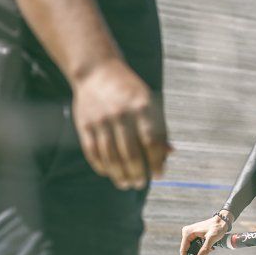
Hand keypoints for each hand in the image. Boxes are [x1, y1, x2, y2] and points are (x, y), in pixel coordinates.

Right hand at [71, 56, 171, 189]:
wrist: (97, 70)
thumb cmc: (130, 91)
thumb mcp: (150, 103)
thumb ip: (160, 128)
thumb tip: (170, 154)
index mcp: (142, 107)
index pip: (152, 142)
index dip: (156, 162)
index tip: (159, 175)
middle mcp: (121, 114)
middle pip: (131, 153)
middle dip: (137, 173)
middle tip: (140, 184)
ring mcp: (101, 120)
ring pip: (111, 156)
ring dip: (119, 174)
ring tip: (125, 184)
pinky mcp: (85, 124)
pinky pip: (93, 151)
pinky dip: (101, 165)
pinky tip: (108, 173)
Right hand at [180, 214, 229, 254]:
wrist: (223, 220)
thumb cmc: (217, 227)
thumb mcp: (212, 239)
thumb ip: (204, 250)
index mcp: (188, 233)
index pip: (183, 249)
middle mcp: (187, 232)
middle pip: (187, 249)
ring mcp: (191, 233)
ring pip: (192, 247)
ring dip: (200, 251)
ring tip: (210, 250)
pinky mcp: (195, 234)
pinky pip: (195, 244)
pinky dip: (202, 248)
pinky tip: (211, 248)